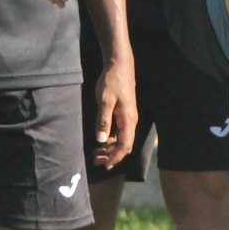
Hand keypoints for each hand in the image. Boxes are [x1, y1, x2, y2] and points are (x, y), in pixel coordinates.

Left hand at [91, 57, 137, 171]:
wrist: (119, 64)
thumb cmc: (112, 81)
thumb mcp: (105, 101)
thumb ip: (103, 121)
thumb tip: (100, 140)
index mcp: (128, 119)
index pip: (124, 145)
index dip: (115, 157)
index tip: (104, 165)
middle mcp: (131, 120)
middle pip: (124, 145)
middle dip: (112, 155)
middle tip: (97, 161)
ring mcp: (128, 116)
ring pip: (122, 138)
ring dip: (110, 147)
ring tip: (97, 153)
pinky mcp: (124, 112)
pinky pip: (120, 131)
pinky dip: (111, 138)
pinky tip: (102, 139)